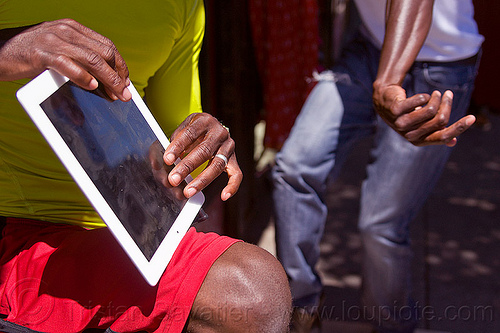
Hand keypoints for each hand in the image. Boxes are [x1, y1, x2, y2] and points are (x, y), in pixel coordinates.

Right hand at [0, 19, 130, 100]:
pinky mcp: (42, 53)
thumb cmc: (28, 55)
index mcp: (73, 28)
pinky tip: (92, 86)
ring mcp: (54, 40)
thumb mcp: (57, 53)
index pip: (106, 45)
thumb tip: (97, 85)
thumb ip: (78, 63)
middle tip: (125, 93)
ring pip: (93, 59)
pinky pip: (69, 64)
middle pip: (104, 52)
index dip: (120, 64)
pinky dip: (83, 76)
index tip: (126, 81)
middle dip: (118, 75)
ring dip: (109, 79)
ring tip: (116, 95)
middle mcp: (66, 31)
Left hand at [163, 113, 242, 200]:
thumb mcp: (183, 127)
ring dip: (202, 180)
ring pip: (217, 165)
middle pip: (204, 151)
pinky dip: (232, 186)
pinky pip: (237, 174)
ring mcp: (229, 147)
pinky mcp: (234, 159)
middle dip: (187, 167)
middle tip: (174, 179)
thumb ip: (176, 140)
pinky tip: (223, 196)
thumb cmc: (194, 131)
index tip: (167, 159)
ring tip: (189, 192)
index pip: (190, 134)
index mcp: (205, 121)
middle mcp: (220, 132)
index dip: (178, 147)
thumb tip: (167, 161)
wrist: (212, 127)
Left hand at [373, 83, 475, 146]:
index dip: (459, 128)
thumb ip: (436, 131)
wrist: (384, 101)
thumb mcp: (421, 124)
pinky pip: (419, 101)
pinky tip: (423, 96)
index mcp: (419, 141)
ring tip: (435, 94)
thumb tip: (453, 142)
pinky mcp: (395, 110)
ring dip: (436, 98)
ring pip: (430, 110)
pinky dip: (425, 96)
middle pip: (440, 120)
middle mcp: (409, 135)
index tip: (472, 118)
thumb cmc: (407, 113)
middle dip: (447, 105)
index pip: (443, 137)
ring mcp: (401, 123)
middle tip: (447, 94)